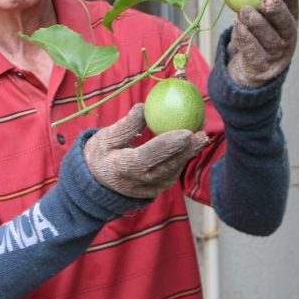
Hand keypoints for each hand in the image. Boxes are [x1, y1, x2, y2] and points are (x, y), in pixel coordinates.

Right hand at [82, 103, 208, 199]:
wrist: (96, 184)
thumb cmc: (100, 155)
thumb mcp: (104, 138)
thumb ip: (125, 126)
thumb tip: (143, 107)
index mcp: (122, 168)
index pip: (148, 157)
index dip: (168, 145)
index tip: (185, 132)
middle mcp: (138, 182)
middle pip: (167, 166)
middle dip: (187, 151)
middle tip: (202, 134)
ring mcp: (149, 189)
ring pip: (173, 171)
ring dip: (188, 155)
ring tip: (201, 137)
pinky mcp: (156, 190)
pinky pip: (172, 174)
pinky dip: (182, 160)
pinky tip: (191, 146)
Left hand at [227, 0, 298, 88]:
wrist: (253, 71)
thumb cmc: (257, 36)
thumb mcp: (261, 18)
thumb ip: (257, 2)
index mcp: (289, 23)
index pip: (293, 7)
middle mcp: (287, 38)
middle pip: (286, 24)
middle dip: (278, 11)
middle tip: (268, 0)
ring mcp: (275, 54)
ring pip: (269, 38)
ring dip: (257, 23)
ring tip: (245, 11)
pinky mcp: (261, 66)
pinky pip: (253, 52)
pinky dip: (246, 38)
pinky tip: (238, 26)